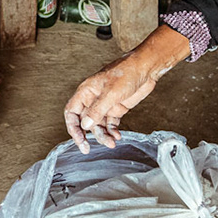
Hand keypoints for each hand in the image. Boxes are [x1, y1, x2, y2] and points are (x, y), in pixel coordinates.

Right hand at [63, 25, 188, 150]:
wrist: (145, 69)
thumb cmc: (126, 72)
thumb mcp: (110, 93)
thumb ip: (97, 110)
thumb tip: (85, 125)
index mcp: (86, 92)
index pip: (72, 112)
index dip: (72, 127)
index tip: (79, 140)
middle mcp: (93, 99)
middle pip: (85, 122)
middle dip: (88, 136)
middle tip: (89, 148)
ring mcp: (105, 105)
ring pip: (99, 125)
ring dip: (103, 135)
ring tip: (112, 142)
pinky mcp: (116, 108)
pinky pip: (111, 124)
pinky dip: (113, 131)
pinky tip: (118, 136)